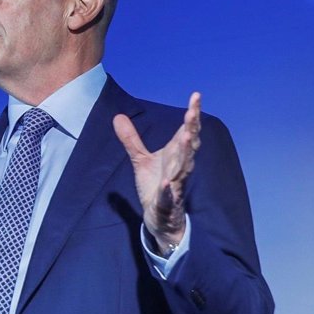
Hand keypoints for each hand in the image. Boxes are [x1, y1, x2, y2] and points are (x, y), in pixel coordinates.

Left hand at [112, 92, 201, 252]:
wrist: (160, 218)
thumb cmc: (156, 185)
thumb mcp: (140, 160)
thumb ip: (131, 140)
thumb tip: (117, 116)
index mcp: (176, 155)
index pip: (187, 131)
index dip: (192, 114)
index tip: (196, 95)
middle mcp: (179, 166)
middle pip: (189, 145)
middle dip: (192, 128)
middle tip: (193, 112)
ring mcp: (175, 184)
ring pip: (183, 167)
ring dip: (186, 153)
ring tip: (188, 136)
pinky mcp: (168, 202)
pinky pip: (169, 195)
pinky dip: (168, 190)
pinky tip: (166, 184)